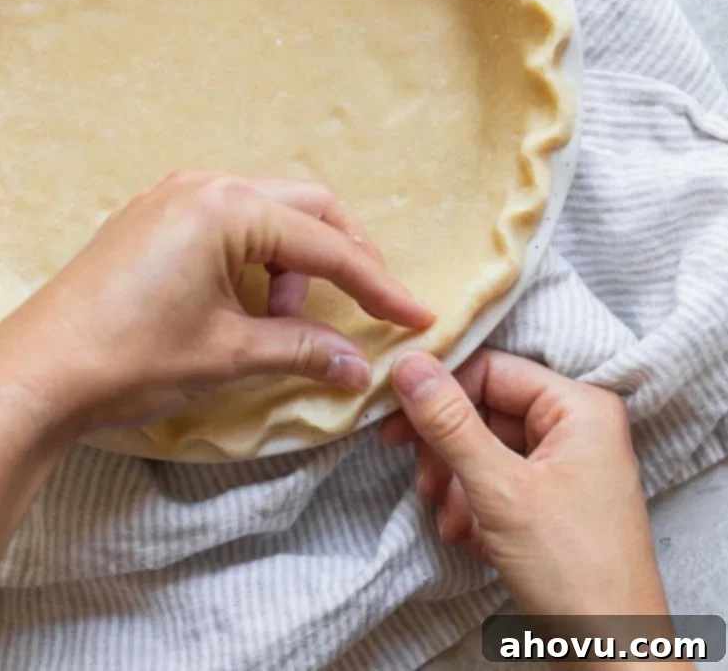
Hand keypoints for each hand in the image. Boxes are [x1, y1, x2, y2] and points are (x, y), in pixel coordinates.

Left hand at [0, 171, 432, 434]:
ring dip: (295, 263)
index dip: (378, 285)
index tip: (415, 315)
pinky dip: (257, 258)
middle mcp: (205, 184)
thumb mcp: (228, 353)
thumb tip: (357, 367)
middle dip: (344, 258)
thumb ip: (303, 349)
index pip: (326, 246)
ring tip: (283, 323)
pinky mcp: (157, 215)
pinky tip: (249, 303)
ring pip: (269, 213)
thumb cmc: (129, 358)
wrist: (37, 373)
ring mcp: (176, 194)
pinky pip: (230, 221)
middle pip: (307, 209)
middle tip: (369, 308)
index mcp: (227, 208)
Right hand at [382, 349, 667, 617]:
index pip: (492, 370)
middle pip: (486, 410)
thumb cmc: (572, 569)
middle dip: (448, 450)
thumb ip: (450, 424)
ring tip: (450, 520)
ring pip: (487, 449)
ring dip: (456, 484)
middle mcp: (577, 426)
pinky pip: (499, 481)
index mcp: (579, 407)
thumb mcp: (500, 490)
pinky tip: (468, 536)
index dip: (441, 392)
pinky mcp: (554, 500)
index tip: (393, 419)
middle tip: (423, 481)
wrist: (611, 658)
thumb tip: (409, 364)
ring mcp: (567, 465)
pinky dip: (474, 505)